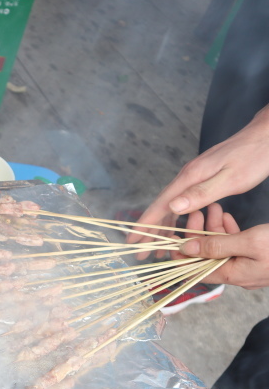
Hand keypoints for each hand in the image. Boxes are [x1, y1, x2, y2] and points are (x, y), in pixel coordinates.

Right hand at [129, 105, 268, 245]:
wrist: (265, 136)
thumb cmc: (253, 156)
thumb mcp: (231, 178)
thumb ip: (201, 193)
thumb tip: (173, 207)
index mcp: (190, 178)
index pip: (160, 205)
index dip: (145, 225)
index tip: (132, 242)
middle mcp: (187, 178)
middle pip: (161, 207)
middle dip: (148, 231)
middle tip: (140, 253)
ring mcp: (194, 178)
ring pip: (171, 206)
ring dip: (162, 227)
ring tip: (156, 247)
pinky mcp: (202, 179)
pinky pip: (182, 202)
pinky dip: (175, 218)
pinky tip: (177, 227)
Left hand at [177, 202, 268, 288]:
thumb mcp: (250, 243)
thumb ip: (217, 246)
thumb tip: (185, 249)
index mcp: (232, 275)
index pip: (195, 270)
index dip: (181, 255)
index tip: (173, 237)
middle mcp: (238, 273)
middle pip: (207, 255)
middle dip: (198, 234)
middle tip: (195, 214)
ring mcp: (249, 266)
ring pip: (223, 247)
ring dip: (214, 229)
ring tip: (212, 209)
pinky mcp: (258, 257)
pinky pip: (237, 246)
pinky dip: (229, 231)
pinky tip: (225, 217)